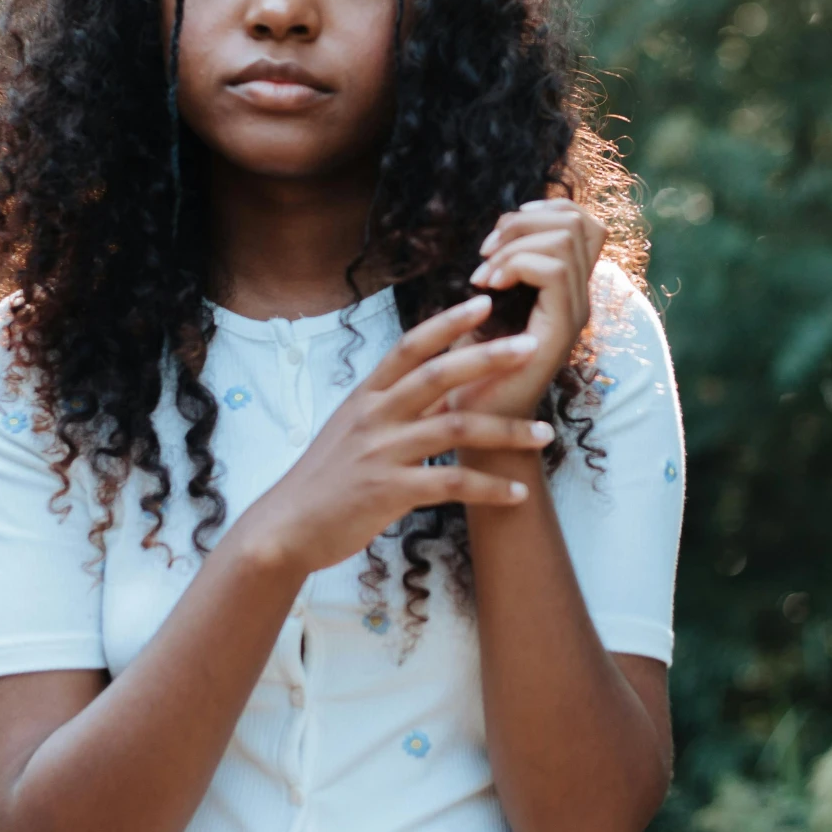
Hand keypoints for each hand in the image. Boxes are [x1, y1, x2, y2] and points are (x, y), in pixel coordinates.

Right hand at [234, 295, 556, 575]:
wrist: (286, 528)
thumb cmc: (325, 479)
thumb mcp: (351, 430)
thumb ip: (393, 407)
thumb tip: (441, 389)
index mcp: (365, 396)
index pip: (409, 346)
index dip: (446, 322)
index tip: (483, 304)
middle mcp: (373, 416)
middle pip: (438, 375)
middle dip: (488, 358)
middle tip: (530, 348)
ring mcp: (381, 452)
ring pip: (455, 428)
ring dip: (506, 431)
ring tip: (544, 435)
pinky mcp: (389, 491)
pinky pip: (451, 483)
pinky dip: (489, 488)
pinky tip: (515, 494)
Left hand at [457, 199, 607, 421]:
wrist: (477, 423)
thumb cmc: (475, 367)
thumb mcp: (488, 305)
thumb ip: (506, 267)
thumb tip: (502, 228)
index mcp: (567, 288)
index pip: (585, 223)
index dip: (547, 208)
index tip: (503, 232)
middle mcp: (579, 298)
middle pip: (578, 222)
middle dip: (523, 222)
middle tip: (486, 252)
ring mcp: (574, 314)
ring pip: (565, 240)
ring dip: (515, 244)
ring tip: (483, 274)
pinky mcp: (560, 331)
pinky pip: (553, 272)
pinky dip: (514, 266)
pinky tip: (487, 287)